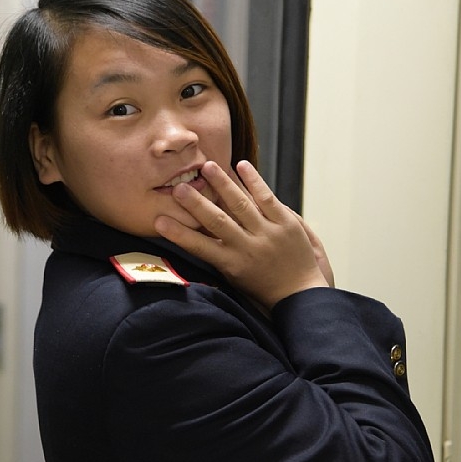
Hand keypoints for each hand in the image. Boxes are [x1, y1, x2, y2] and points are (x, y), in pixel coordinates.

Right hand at [154, 160, 331, 309]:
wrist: (302, 296)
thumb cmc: (264, 288)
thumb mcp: (236, 278)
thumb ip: (218, 256)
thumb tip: (195, 235)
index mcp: (232, 264)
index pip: (199, 247)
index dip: (178, 234)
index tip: (159, 221)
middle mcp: (248, 248)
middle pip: (217, 221)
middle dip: (196, 204)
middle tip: (178, 188)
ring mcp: (268, 234)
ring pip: (241, 205)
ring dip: (223, 184)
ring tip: (206, 166)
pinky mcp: (287, 224)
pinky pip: (267, 199)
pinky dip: (253, 181)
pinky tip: (241, 165)